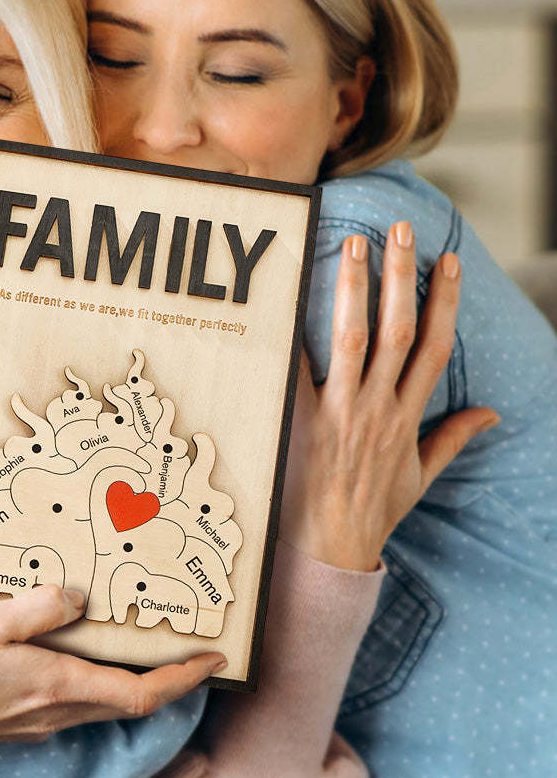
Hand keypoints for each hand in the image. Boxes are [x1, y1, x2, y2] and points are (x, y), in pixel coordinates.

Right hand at [0, 585, 224, 747]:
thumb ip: (39, 607)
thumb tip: (79, 597)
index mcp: (58, 684)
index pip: (140, 693)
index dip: (183, 679)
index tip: (213, 661)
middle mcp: (59, 709)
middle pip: (132, 700)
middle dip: (169, 677)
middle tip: (188, 644)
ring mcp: (45, 719)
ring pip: (107, 702)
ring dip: (137, 678)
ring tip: (144, 640)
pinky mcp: (30, 718)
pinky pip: (81, 700)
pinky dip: (102, 679)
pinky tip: (88, 650)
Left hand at [281, 222, 498, 570]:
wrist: (332, 547)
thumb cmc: (374, 510)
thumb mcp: (420, 474)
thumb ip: (451, 438)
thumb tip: (490, 412)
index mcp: (407, 416)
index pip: (435, 347)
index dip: (444, 301)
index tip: (448, 261)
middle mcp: (378, 407)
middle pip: (398, 330)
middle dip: (400, 277)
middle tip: (397, 230)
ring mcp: (341, 412)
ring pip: (354, 339)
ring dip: (355, 290)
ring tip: (353, 246)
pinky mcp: (304, 420)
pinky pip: (298, 371)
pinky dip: (293, 336)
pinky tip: (287, 299)